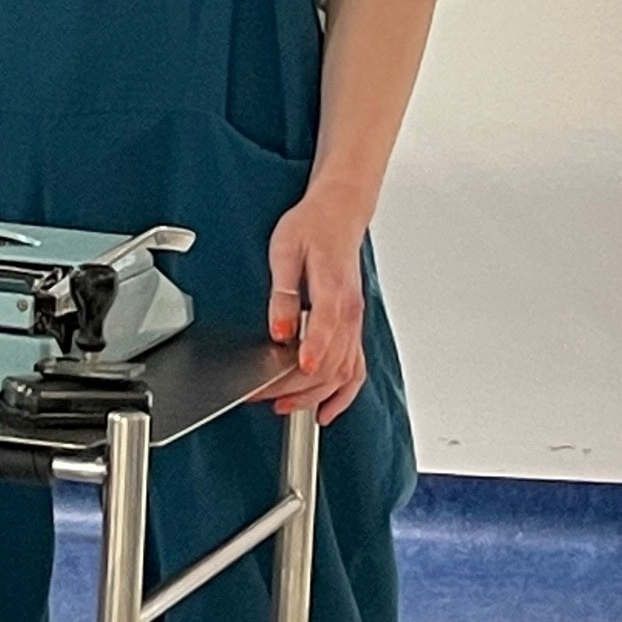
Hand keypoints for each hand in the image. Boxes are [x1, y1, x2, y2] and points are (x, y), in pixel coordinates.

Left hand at [262, 183, 367, 426]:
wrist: (339, 212)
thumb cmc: (312, 226)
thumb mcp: (285, 250)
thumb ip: (283, 293)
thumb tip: (280, 329)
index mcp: (333, 291)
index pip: (324, 332)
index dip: (309, 356)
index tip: (291, 376)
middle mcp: (349, 312)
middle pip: (331, 363)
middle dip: (298, 387)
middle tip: (264, 396)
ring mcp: (354, 322)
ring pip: (344, 372)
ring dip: (317, 395)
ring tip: (286, 406)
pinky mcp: (353, 326)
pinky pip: (356, 369)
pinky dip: (344, 394)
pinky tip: (326, 410)